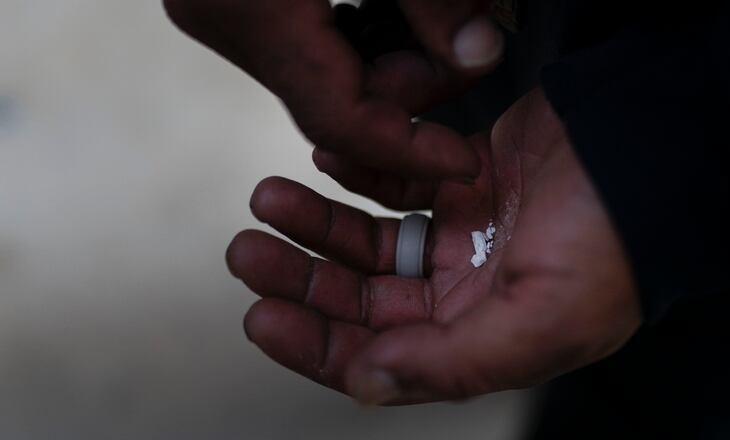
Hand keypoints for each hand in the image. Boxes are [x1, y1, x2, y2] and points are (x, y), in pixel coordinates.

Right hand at [164, 0, 503, 178]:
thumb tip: (476, 55)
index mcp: (255, 7)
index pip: (341, 121)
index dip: (409, 150)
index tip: (461, 161)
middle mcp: (222, 19)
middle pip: (333, 100)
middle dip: (408, 86)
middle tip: (462, 46)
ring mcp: (217, 7)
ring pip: (317, 73)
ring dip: (383, 59)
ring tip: (431, 17)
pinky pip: (300, 42)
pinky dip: (353, 35)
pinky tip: (386, 6)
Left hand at [226, 89, 641, 403]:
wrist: (658, 150)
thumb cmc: (616, 242)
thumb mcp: (542, 320)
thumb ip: (453, 362)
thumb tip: (368, 382)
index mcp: (482, 337)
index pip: (381, 356)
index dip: (316, 344)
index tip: (261, 317)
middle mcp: (467, 291)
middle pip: (363, 296)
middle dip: (301, 277)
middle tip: (248, 250)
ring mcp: (465, 231)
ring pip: (371, 238)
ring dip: (319, 222)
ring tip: (269, 200)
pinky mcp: (466, 176)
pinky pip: (398, 178)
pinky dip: (360, 171)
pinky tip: (326, 162)